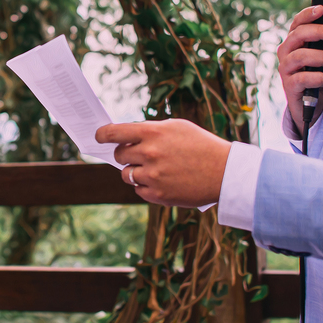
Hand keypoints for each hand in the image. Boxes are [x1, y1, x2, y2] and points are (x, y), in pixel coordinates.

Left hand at [95, 119, 230, 207]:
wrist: (224, 172)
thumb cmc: (201, 145)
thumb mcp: (177, 127)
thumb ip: (150, 130)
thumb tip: (126, 136)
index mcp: (152, 133)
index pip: (114, 132)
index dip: (102, 134)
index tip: (98, 136)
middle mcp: (149, 153)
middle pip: (119, 155)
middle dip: (125, 154)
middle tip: (138, 155)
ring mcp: (152, 176)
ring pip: (126, 174)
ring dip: (135, 171)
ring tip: (153, 169)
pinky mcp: (157, 194)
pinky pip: (138, 190)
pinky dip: (146, 186)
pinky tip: (162, 181)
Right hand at [277, 6, 322, 136]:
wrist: (313, 105)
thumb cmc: (319, 77)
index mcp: (294, 42)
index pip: (297, 24)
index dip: (307, 14)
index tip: (322, 9)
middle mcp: (286, 53)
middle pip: (298, 35)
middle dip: (320, 32)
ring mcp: (286, 69)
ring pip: (300, 56)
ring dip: (321, 57)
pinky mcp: (289, 86)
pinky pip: (302, 77)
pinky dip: (318, 77)